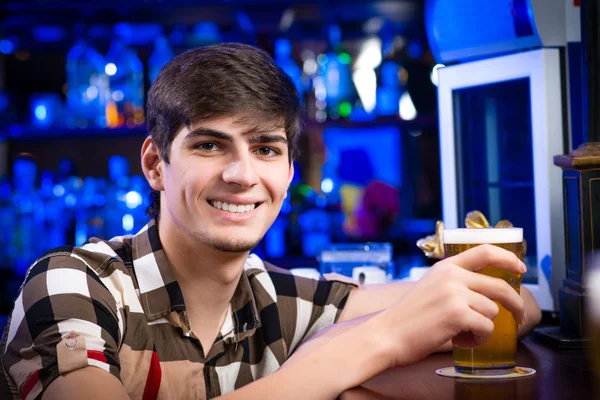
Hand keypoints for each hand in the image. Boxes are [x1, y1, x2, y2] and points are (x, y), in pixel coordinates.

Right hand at [374, 244, 526, 368]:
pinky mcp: (457, 314)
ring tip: (461, 333)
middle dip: (515, 303)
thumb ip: (456, 284)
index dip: (508, 259)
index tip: (520, 268)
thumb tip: (488, 293)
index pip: (484, 251)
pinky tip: (459, 340)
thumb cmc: (408, 318)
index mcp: (445, 267)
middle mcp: (452, 276)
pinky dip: (477, 340)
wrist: (386, 334)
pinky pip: (486, 328)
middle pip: (498, 286)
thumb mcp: (431, 288)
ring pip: (492, 311)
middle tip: (519, 316)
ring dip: (482, 328)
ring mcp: (454, 294)